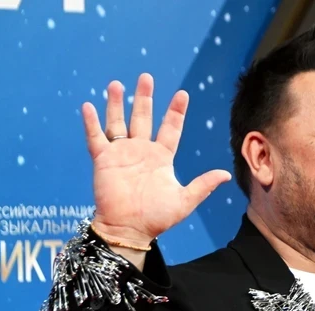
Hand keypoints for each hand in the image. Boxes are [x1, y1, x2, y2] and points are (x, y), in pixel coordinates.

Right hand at [82, 73, 231, 245]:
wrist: (129, 230)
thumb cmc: (157, 218)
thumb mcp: (184, 200)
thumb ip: (203, 185)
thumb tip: (226, 174)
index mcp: (161, 158)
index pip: (170, 128)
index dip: (176, 112)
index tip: (182, 94)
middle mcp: (141, 151)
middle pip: (143, 118)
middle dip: (144, 98)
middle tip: (146, 77)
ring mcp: (121, 154)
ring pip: (118, 122)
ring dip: (117, 104)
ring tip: (117, 84)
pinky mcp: (103, 160)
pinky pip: (96, 137)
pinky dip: (91, 122)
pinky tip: (89, 105)